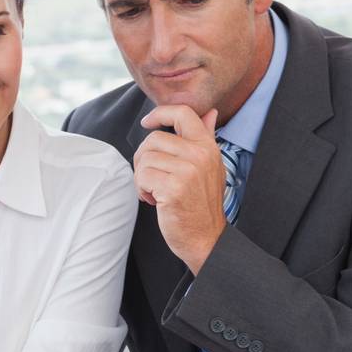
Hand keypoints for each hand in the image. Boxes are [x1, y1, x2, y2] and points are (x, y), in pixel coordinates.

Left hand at [133, 105, 226, 272]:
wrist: (206, 239)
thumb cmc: (202, 204)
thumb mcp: (211, 167)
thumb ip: (206, 139)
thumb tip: (210, 113)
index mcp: (208, 147)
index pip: (183, 113)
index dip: (160, 113)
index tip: (147, 122)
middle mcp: (199, 155)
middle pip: (154, 139)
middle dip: (144, 158)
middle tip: (151, 178)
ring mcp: (187, 172)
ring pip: (145, 158)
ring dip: (142, 177)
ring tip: (154, 192)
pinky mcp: (172, 189)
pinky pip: (142, 177)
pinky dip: (141, 190)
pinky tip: (154, 201)